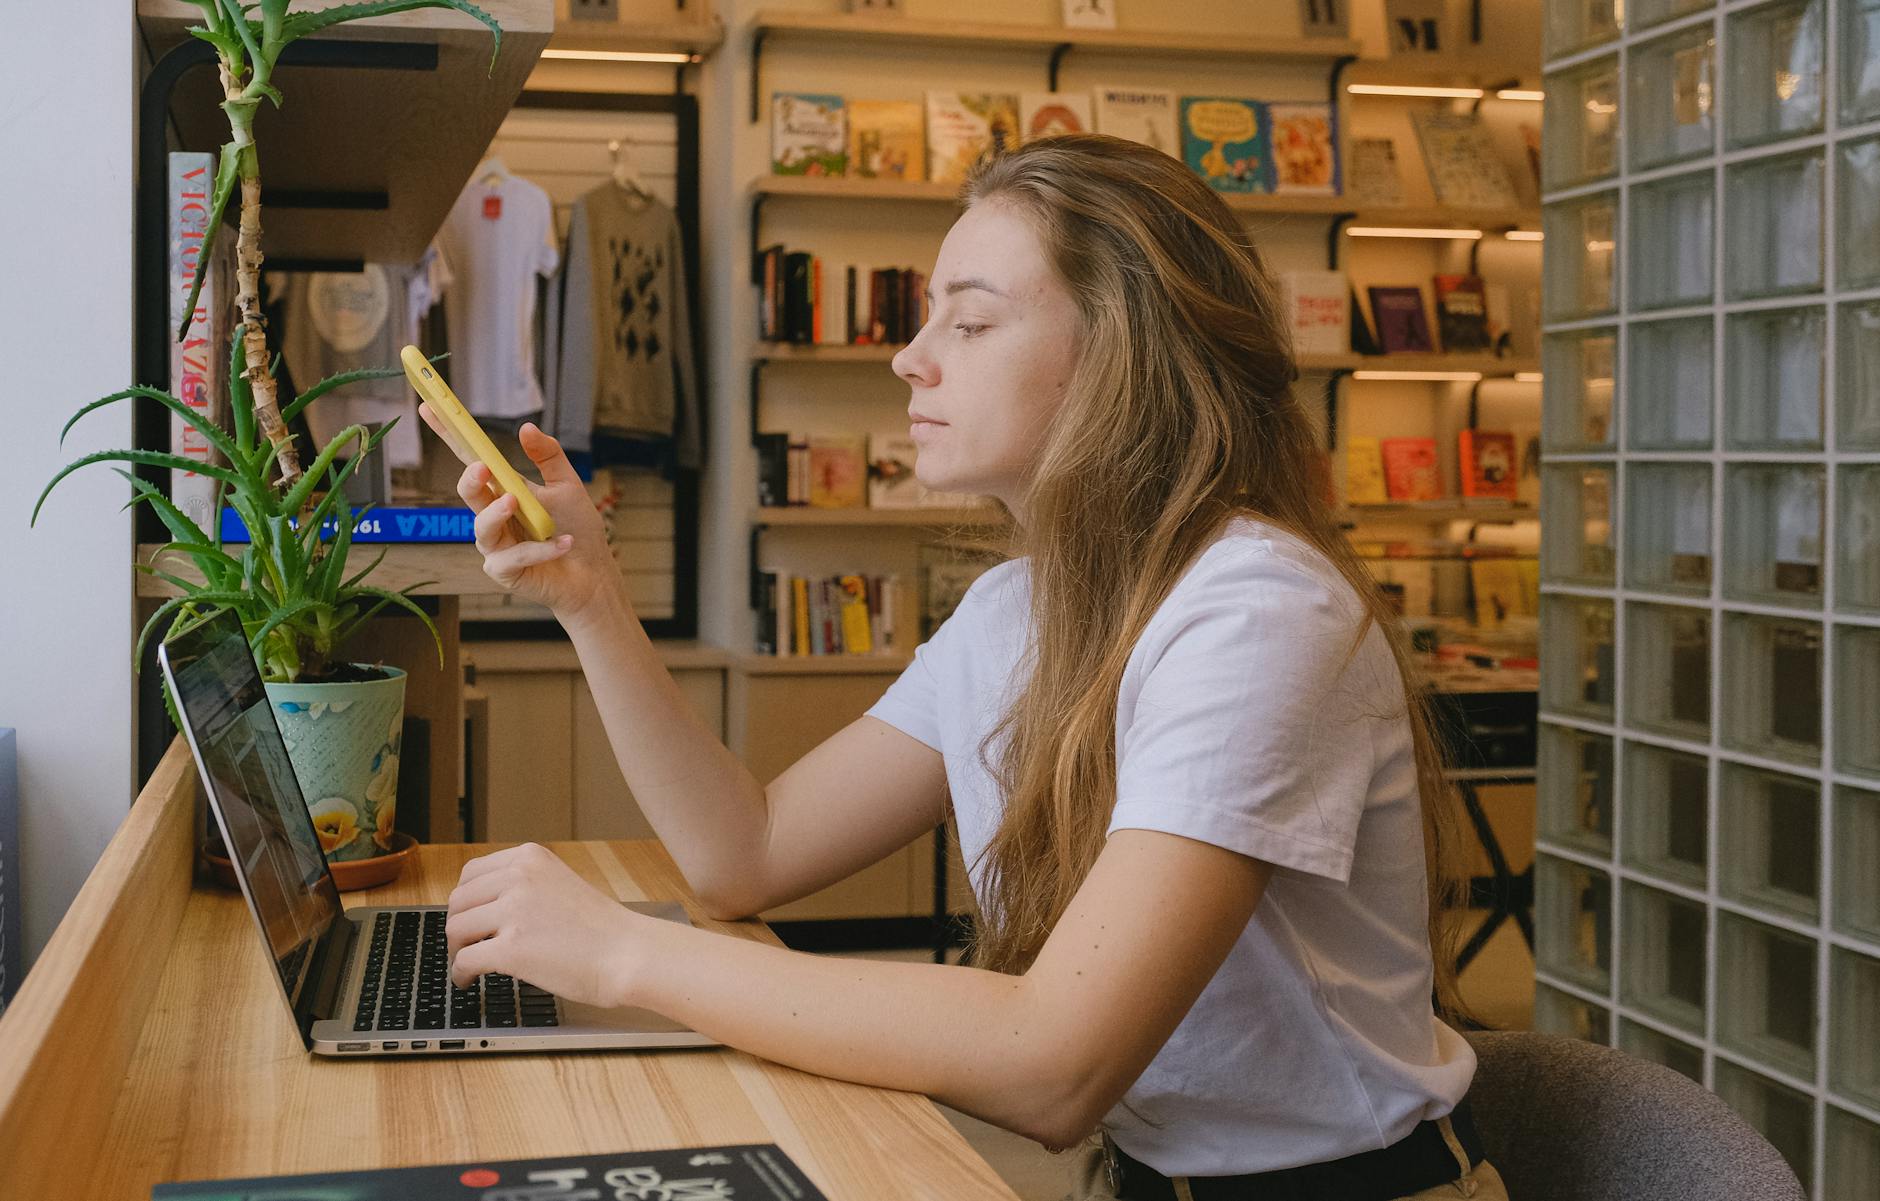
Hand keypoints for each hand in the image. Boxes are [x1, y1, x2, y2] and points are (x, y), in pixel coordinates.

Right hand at [416, 409, 616, 618]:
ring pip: (482, 528)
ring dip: (498, 513)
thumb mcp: (567, 486)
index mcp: (503, 491)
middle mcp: (493, 516)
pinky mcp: (504, 572)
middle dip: (471, 480)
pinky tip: (564, 543)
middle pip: (468, 493)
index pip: (472, 462)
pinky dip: (540, 549)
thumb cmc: (578, 529)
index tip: (430, 408)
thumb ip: (548, 457)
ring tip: (517, 503)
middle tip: (483, 468)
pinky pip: (512, 557)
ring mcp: (495, 546)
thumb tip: (525, 428)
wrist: (594, 574)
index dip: (451, 437)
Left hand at [444, 842, 645, 1007]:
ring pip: (456, 929)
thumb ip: (525, 885)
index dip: (466, 899)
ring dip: (457, 950)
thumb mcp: (560, 883)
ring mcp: (513, 912)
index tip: (469, 916)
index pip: (472, 872)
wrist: (629, 954)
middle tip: (466, 945)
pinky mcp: (511, 949)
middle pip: (458, 900)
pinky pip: (465, 960)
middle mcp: (519, 877)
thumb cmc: (603, 929)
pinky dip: (460, 974)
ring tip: (468, 964)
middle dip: (458, 926)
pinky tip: (469, 981)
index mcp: (531, 858)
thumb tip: (484, 906)